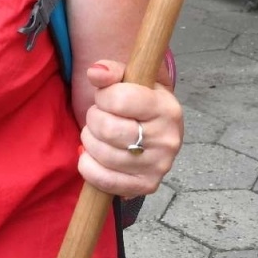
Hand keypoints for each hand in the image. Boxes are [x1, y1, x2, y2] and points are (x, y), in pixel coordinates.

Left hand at [78, 60, 182, 198]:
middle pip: (108, 129)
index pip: (120, 99)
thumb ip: (112, 71)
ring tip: (98, 135)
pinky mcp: (147, 186)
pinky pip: (105, 181)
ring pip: (103, 154)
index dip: (103, 96)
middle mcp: (167, 139)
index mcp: (166, 108)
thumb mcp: (131, 80)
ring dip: (90, 141)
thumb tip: (95, 73)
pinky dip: (89, 167)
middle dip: (93, 119)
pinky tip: (93, 156)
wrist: (157, 131)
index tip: (105, 97)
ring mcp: (159, 166)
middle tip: (99, 117)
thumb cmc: (139, 104)